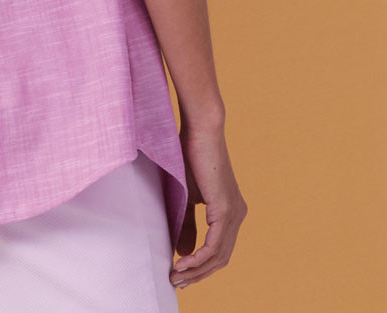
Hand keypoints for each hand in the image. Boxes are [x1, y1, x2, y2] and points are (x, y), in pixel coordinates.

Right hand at [170, 122, 246, 288]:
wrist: (199, 130)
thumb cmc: (189, 156)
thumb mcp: (185, 196)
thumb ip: (187, 223)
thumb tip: (184, 252)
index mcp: (230, 211)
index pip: (219, 251)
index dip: (200, 267)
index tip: (179, 275)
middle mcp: (238, 214)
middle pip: (221, 259)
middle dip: (198, 275)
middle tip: (175, 283)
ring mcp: (234, 213)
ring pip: (218, 256)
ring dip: (196, 271)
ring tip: (175, 277)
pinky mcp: (225, 209)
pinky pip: (214, 245)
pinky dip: (198, 258)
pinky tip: (182, 263)